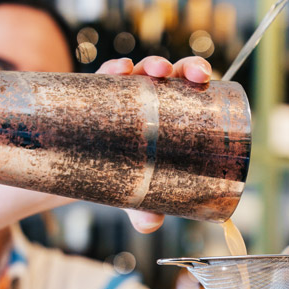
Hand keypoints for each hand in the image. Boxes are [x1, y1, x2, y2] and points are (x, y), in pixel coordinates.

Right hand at [97, 55, 211, 233]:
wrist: (84, 169)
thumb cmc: (125, 175)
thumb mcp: (137, 194)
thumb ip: (146, 209)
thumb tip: (149, 224)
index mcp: (171, 113)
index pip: (189, 88)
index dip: (198, 76)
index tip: (204, 78)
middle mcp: (151, 98)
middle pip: (173, 74)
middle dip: (184, 67)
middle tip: (191, 75)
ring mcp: (124, 94)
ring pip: (142, 70)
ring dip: (151, 64)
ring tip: (155, 70)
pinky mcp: (96, 95)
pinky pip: (106, 77)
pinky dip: (113, 69)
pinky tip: (119, 69)